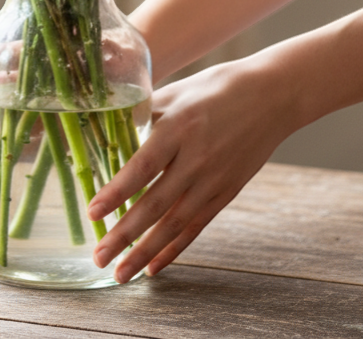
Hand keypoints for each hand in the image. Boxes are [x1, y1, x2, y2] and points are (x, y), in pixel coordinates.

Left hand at [88, 53, 297, 281]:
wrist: (270, 97)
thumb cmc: (215, 88)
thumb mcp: (176, 92)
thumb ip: (144, 113)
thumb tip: (108, 130)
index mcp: (178, 127)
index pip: (142, 166)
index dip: (116, 191)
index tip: (93, 213)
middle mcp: (196, 158)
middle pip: (155, 204)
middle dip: (124, 235)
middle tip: (99, 258)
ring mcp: (213, 179)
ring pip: (174, 224)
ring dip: (144, 252)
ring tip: (121, 275)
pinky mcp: (226, 192)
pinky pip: (196, 227)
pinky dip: (173, 249)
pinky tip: (153, 267)